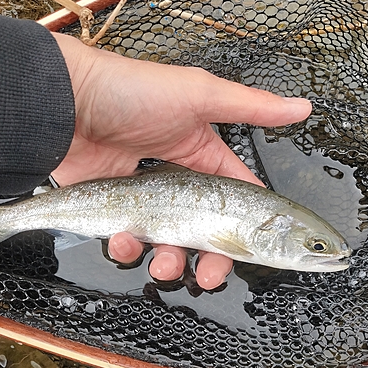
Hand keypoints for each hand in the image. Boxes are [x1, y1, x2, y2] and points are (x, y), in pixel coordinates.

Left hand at [50, 32, 311, 289]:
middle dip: (210, 258)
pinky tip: (124, 239)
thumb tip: (301, 107)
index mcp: (202, 156)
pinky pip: (127, 240)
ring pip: (167, 243)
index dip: (248, 226)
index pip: (236, 198)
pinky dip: (127, 248)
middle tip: (209, 274)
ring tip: (161, 262)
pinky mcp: (113, 209)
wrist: (66, 102)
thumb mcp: (198, 95)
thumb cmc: (133, 93)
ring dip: (169, 261)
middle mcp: (177, 180)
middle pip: (204, 232)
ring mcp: (144, 197)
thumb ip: (250, 107)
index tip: (257, 250)